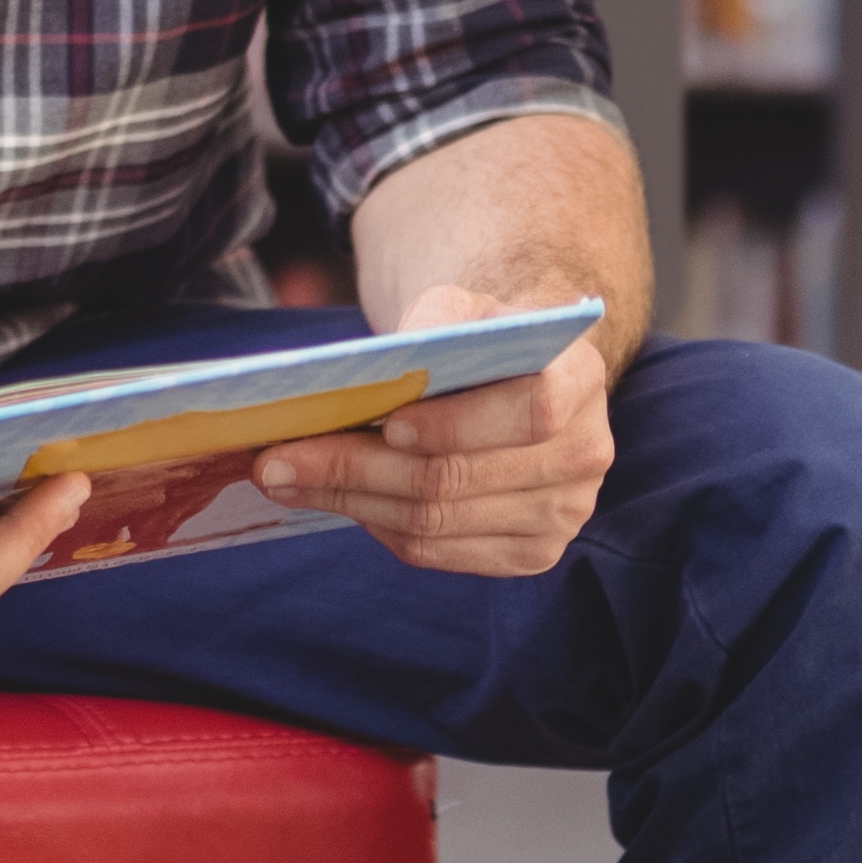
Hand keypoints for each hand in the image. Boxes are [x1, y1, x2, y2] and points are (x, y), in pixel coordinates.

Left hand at [248, 288, 617, 578]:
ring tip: (281, 478)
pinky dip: (376, 524)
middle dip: (357, 469)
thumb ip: (428, 329)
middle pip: (459, 478)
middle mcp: (585, 454)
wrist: (519, 378)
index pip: (529, 411)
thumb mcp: (462, 308)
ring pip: (437, 522)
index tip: (388, 423)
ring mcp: (563, 514)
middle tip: (276, 459)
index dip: (457, 423)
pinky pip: (437, 551)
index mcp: (581, 379)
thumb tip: (353, 381)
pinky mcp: (532, 554)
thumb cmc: (481, 338)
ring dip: (349, 501)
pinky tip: (333, 499)